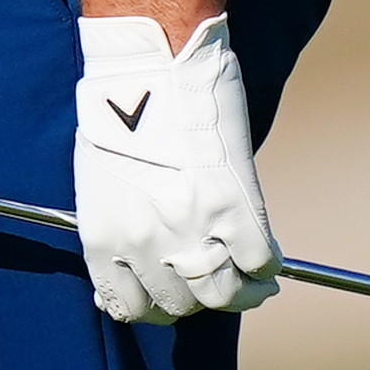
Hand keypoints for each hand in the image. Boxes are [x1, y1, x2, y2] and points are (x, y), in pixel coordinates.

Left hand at [72, 13, 278, 322]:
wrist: (151, 63)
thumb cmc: (120, 108)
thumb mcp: (102, 180)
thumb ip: (118, 227)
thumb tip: (135, 258)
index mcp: (104, 238)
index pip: (131, 306)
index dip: (155, 305)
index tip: (171, 296)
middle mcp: (145, 244)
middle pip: (180, 304)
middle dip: (197, 297)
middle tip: (213, 282)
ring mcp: (192, 229)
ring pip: (224, 294)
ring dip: (240, 293)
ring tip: (251, 284)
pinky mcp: (233, 207)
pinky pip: (260, 260)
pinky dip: (266, 265)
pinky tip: (266, 258)